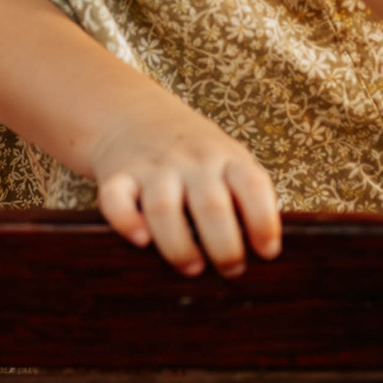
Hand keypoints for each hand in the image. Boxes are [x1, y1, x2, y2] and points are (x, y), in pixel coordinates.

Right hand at [89, 97, 281, 277]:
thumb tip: (263, 258)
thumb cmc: (193, 155)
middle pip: (211, 204)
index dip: (264, 221)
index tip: (267, 252)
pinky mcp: (116, 175)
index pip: (251, 184)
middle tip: (230, 269)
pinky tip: (141, 240)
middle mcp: (190, 161)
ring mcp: (152, 167)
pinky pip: (115, 199)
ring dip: (179, 245)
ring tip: (192, 267)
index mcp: (225, 158)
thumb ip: (244, 196)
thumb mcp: (228, 158)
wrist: (131, 112)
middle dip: (224, 246)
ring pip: (164, 208)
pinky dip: (126, 222)